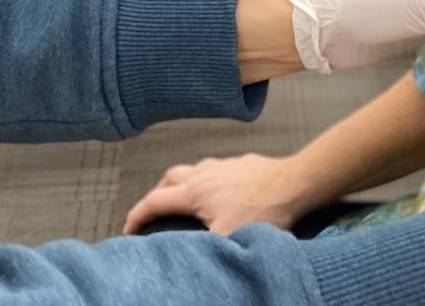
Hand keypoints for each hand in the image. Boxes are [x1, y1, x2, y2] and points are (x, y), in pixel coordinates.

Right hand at [123, 154, 311, 234]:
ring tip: (186, 202)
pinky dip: (207, 180)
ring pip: (192, 170)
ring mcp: (223, 165)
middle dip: (156, 195)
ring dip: (182, 185)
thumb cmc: (264, 210)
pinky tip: (220, 194)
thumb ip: (206, 249)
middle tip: (154, 212)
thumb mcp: (229, 237)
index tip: (128, 229)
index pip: (154, 201)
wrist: (296, 183)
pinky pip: (215, 169)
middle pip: (168, 179)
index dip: (137, 216)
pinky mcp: (242, 163)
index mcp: (195, 192)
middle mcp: (204, 173)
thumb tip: (193, 261)